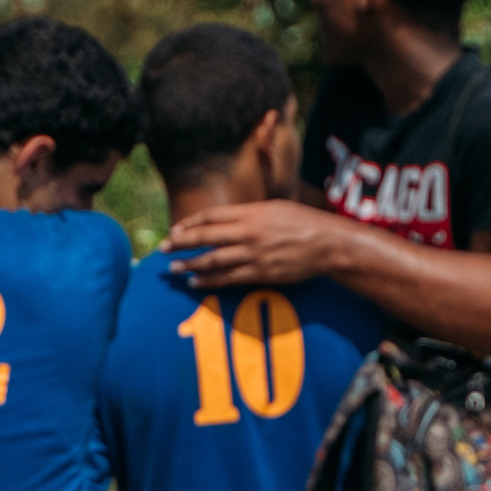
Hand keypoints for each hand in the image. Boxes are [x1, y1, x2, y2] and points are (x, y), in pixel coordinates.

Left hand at [162, 196, 372, 292]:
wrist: (327, 243)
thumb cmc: (303, 222)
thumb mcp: (274, 207)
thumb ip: (249, 214)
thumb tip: (226, 221)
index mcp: (251, 213)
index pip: (212, 216)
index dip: (190, 223)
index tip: (175, 229)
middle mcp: (249, 233)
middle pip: (206, 238)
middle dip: (181, 244)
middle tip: (163, 249)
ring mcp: (254, 255)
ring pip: (213, 260)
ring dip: (190, 265)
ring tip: (174, 269)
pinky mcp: (261, 274)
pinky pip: (229, 279)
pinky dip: (210, 281)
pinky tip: (196, 282)